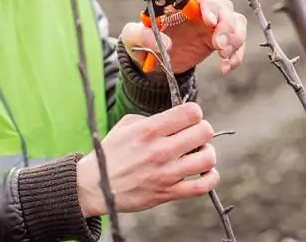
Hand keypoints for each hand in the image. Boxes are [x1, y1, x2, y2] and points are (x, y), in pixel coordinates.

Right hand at [76, 102, 218, 216]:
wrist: (94, 186)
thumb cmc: (111, 152)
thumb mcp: (126, 126)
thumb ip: (153, 118)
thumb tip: (177, 119)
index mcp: (149, 129)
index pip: (192, 112)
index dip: (194, 113)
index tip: (187, 119)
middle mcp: (160, 150)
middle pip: (204, 132)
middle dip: (202, 131)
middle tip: (193, 136)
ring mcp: (166, 173)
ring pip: (208, 158)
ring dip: (207, 154)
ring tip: (197, 154)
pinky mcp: (168, 193)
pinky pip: (203, 186)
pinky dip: (210, 178)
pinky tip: (202, 172)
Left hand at [120, 0, 246, 74]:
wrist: (152, 61)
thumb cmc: (141, 42)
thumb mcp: (132, 37)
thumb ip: (142, 35)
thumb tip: (166, 42)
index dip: (208, 3)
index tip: (209, 21)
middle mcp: (200, 8)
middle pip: (223, 6)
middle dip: (226, 25)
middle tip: (219, 45)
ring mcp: (212, 24)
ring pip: (236, 22)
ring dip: (235, 39)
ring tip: (223, 56)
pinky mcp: (219, 40)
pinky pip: (237, 44)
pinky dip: (236, 56)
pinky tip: (225, 68)